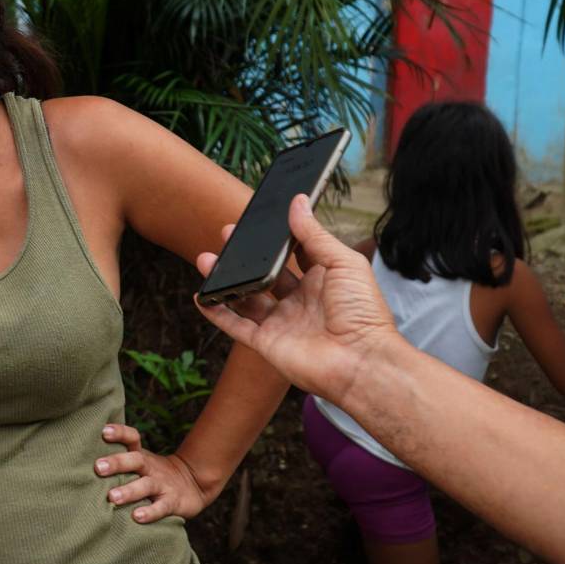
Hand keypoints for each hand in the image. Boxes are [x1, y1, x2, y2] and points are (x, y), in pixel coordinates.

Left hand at [95, 424, 210, 523]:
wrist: (193, 484)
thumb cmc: (153, 474)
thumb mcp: (140, 463)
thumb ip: (118, 461)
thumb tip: (81, 461)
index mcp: (141, 456)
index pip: (132, 438)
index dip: (120, 433)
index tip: (104, 431)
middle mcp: (150, 468)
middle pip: (135, 460)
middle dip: (117, 463)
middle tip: (98, 467)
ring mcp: (162, 485)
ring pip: (146, 485)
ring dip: (129, 491)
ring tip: (113, 497)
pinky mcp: (172, 502)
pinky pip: (161, 507)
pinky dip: (150, 512)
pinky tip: (137, 517)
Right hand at [193, 194, 401, 406]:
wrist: (360, 361)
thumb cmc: (362, 312)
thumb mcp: (343, 262)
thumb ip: (315, 234)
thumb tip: (298, 202)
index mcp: (321, 281)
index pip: (295, 254)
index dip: (278, 239)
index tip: (260, 220)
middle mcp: (299, 301)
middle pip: (265, 274)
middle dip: (246, 256)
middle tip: (227, 234)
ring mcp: (281, 323)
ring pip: (245, 297)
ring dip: (226, 279)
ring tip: (206, 258)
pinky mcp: (266, 343)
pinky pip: (235, 326)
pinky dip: (216, 312)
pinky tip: (202, 296)